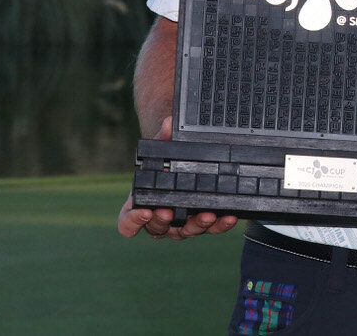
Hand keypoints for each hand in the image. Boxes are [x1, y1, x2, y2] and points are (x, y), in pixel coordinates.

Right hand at [117, 115, 238, 240]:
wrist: (180, 166)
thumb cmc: (164, 162)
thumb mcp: (162, 147)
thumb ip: (163, 137)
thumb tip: (168, 124)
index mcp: (139, 205)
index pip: (128, 223)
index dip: (133, 222)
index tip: (144, 212)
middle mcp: (158, 219)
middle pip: (157, 229)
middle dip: (164, 221)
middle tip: (170, 213)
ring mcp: (179, 225)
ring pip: (184, 232)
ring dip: (196, 225)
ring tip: (207, 215)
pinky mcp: (199, 223)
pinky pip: (209, 229)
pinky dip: (219, 225)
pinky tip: (228, 216)